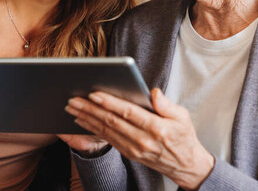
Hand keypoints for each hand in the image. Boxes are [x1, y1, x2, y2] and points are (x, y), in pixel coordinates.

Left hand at [65, 88, 213, 189]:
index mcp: (156, 128)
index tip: (94, 93)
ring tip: (72, 107)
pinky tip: (81, 120)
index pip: (128, 112)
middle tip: (73, 98)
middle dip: (90, 108)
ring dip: (86, 118)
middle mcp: (142, 140)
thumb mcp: (183, 117)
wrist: (186, 165)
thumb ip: (167, 104)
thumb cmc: (183, 137)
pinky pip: (107, 139)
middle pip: (111, 121)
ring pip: (105, 130)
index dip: (110, 103)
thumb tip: (153, 92)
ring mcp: (133, 148)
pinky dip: (92, 129)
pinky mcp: (128, 153)